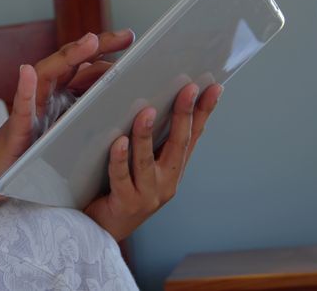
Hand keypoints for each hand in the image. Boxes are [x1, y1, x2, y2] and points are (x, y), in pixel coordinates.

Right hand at [0, 30, 134, 204]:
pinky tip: (26, 73)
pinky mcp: (16, 130)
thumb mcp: (66, 131)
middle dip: (95, 46)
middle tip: (125, 36)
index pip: (82, 66)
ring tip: (89, 42)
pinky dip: (24, 90)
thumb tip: (113, 94)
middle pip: (68, 62)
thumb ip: (83, 111)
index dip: (104, 50)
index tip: (129, 38)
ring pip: (46, 75)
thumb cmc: (33, 154)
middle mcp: (44, 95)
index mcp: (59, 95)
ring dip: (67, 57)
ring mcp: (29, 109)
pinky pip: (20, 109)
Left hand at [83, 83, 222, 240]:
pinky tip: (119, 142)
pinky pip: (121, 177)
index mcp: (173, 170)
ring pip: (147, 161)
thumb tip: (153, 103)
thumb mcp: (143, 165)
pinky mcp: (125, 203)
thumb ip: (152, 141)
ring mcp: (147, 195)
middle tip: (188, 89)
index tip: (213, 88)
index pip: (193, 137)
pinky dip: (120, 159)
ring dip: (146, 135)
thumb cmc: (120, 190)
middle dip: (184, 115)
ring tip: (147, 112)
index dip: (203, 112)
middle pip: (178, 146)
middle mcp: (166, 182)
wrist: (103, 229)